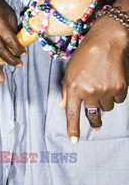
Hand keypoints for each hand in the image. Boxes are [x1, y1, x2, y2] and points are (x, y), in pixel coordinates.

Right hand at [0, 0, 24, 82]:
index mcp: (0, 26)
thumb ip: (13, 29)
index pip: (11, 41)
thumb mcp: (9, 15)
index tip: (24, 54)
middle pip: (1, 51)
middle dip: (11, 60)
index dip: (18, 49)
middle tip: (19, 66)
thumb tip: (17, 42)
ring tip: (0, 80)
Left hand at [60, 14, 128, 143]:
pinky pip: (117, 100)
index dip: (72, 128)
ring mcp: (106, 91)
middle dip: (94, 121)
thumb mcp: (70, 71)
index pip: (72, 113)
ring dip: (104, 102)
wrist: (107, 43)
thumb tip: (64, 107)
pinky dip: (114, 95)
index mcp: (74, 87)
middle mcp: (89, 92)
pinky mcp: (120, 89)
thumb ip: (67, 90)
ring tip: (101, 84)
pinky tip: (111, 81)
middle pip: (92, 116)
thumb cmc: (85, 55)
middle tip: (95, 122)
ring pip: (106, 108)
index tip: (73, 141)